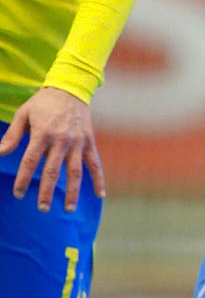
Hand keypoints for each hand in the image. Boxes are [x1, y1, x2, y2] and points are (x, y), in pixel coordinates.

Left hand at [0, 88, 104, 211]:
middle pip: (53, 170)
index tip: (18, 194)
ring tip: (68, 209)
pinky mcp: (89, 142)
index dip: (23, 179)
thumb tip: (0, 153)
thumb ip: (12, 135)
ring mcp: (77, 142)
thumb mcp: (24, 114)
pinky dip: (99, 178)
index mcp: (43, 133)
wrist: (71, 88)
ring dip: (72, 191)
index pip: (31, 161)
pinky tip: (100, 194)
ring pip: (75, 171)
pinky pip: (95, 163)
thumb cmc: (43, 103)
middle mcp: (61, 140)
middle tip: (42, 208)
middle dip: (46, 191)